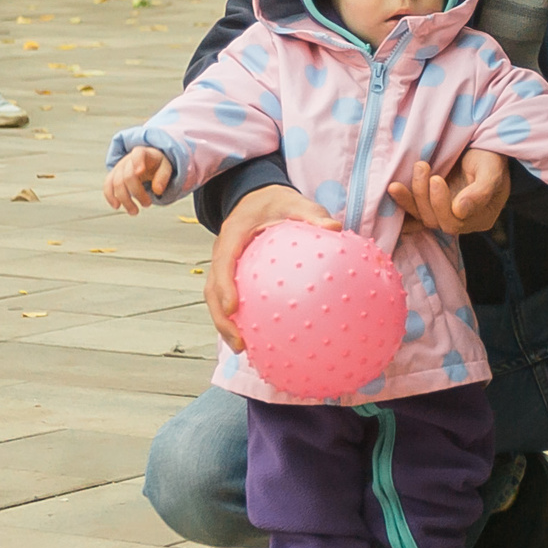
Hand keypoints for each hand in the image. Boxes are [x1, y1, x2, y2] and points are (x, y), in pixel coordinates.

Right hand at [103, 146, 174, 213]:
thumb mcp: (165, 167)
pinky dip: (110, 196)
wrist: (146, 161)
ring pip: (116, 183)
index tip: (140, 172)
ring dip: (125, 200)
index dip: (137, 162)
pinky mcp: (113, 176)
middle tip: (147, 204)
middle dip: (137, 193)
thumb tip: (158, 190)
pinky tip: (116, 206)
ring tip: (134, 212)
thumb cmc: (157, 165)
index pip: (138, 154)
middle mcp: (128, 159)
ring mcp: (119, 167)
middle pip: (128, 176)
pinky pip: (108, 185)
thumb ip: (163, 177)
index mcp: (143, 153)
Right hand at [207, 184, 338, 352]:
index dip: (224, 286)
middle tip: (240, 343)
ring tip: (244, 350)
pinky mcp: (232, 275)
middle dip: (221, 319)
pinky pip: (230, 298)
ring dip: (226, 325)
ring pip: (216, 299)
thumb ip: (313, 215)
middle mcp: (223, 252)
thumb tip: (335, 228)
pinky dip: (239, 318)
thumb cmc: (278, 202)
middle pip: (212, 290)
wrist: (258, 197)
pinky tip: (259, 337)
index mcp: (233, 233)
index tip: (233, 307)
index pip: (223, 261)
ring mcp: (225, 265)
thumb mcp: (296, 202)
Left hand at [386, 149, 508, 236]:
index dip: (441, 204)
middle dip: (423, 196)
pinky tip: (391, 196)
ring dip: (409, 197)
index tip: (435, 179)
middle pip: (436, 220)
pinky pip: (413, 212)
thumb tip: (460, 211)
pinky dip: (402, 205)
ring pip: (422, 216)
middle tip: (422, 167)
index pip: (456, 222)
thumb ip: (480, 192)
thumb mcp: (491, 170)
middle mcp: (462, 220)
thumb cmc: (491, 156)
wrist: (482, 144)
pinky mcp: (430, 204)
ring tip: (402, 177)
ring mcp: (445, 213)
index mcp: (481, 217)